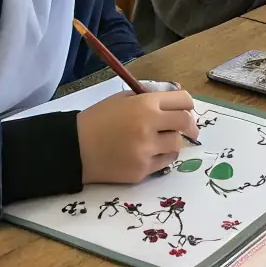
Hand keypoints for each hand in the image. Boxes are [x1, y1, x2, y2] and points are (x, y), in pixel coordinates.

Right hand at [76, 90, 197, 184]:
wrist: (75, 148)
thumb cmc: (98, 119)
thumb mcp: (123, 98)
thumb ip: (150, 96)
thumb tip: (176, 95)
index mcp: (144, 104)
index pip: (183, 100)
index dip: (188, 104)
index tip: (187, 110)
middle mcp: (149, 126)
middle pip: (185, 123)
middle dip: (190, 125)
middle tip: (190, 129)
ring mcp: (146, 151)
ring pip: (177, 145)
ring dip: (173, 142)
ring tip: (160, 141)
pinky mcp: (142, 171)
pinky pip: (164, 162)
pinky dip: (161, 157)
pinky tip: (148, 153)